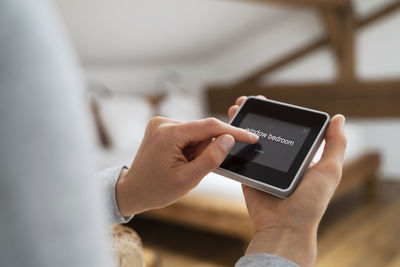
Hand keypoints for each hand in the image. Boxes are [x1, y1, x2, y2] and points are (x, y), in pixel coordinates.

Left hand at [115, 116, 258, 215]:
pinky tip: (179, 160)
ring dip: (197, 150)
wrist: (132, 191)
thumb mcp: (188, 180)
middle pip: (202, 130)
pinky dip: (190, 147)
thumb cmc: (156, 189)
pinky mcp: (162, 127)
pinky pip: (187, 134)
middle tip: (193, 168)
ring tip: (183, 166)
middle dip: (206, 149)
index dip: (233, 132)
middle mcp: (163, 123)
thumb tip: (228, 139)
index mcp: (169, 134)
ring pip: (196, 133)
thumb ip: (211, 158)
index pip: (209, 126)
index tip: (251, 137)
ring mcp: (161, 123)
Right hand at [229, 96, 346, 266]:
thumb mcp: (329, 171)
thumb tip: (338, 118)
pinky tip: (224, 130)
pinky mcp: (249, 175)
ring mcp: (264, 167)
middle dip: (255, 115)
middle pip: (266, 131)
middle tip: (245, 101)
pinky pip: (239, 157)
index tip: (266, 100)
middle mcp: (281, 159)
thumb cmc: (309, 203)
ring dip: (240, 125)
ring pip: (250, 140)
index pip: (288, 128)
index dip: (277, 113)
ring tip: (233, 110)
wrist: (283, 227)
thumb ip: (335, 145)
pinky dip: (231, 143)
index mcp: (300, 156)